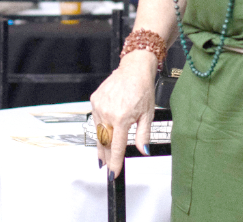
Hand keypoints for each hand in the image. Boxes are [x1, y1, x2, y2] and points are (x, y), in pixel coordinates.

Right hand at [89, 51, 156, 178]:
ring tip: (103, 155)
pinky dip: (100, 127)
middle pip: (104, 142)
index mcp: (122, 118)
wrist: (134, 70)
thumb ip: (144, 135)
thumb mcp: (148, 115)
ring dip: (101, 143)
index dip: (114, 162)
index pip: (116, 146)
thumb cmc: (142, 89)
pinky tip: (104, 131)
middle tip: (106, 166)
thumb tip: (143, 150)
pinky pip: (96, 119)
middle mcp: (108, 112)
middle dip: (106, 156)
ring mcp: (99, 106)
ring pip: (98, 132)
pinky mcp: (94, 100)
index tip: (112, 173)